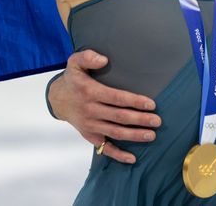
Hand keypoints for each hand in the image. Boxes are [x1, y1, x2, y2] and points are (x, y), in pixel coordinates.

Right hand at [47, 49, 161, 163]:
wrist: (57, 99)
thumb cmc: (72, 79)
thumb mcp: (74, 62)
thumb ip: (87, 57)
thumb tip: (104, 60)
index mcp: (90, 92)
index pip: (116, 98)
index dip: (134, 101)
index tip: (151, 104)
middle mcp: (91, 110)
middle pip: (119, 117)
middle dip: (140, 120)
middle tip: (157, 121)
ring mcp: (90, 125)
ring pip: (115, 132)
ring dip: (134, 135)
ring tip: (151, 135)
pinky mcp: (89, 136)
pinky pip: (104, 148)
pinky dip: (118, 155)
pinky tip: (133, 158)